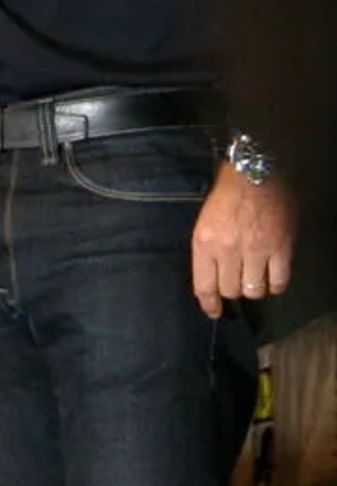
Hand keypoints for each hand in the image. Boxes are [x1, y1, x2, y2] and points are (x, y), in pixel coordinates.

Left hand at [191, 162, 293, 317]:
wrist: (253, 174)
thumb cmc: (225, 195)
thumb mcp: (205, 221)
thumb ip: (209, 248)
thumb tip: (213, 275)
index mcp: (204, 243)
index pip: (204, 285)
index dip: (209, 303)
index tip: (213, 311)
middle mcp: (228, 251)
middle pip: (230, 290)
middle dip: (232, 291)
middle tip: (236, 284)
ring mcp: (256, 251)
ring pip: (254, 290)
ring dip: (253, 288)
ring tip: (254, 279)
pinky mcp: (280, 249)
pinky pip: (279, 281)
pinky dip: (275, 285)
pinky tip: (272, 279)